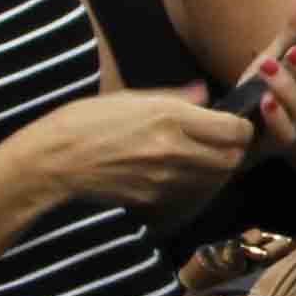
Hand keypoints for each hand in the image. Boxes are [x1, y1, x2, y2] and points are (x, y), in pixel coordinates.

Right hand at [20, 85, 257, 211]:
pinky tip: (176, 173)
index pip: (234, 130)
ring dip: (215, 169)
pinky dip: (192, 185)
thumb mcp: (129, 97)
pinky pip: (188, 193)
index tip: (234, 123)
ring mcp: (166, 179)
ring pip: (214, 179)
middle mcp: (175, 150)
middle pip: (232, 159)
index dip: (241, 127)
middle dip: (233, 150)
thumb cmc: (85, 121)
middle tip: (222, 141)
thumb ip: (174, 98)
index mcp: (171, 117)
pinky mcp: (154, 200)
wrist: (54, 161)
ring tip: (200, 156)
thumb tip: (204, 95)